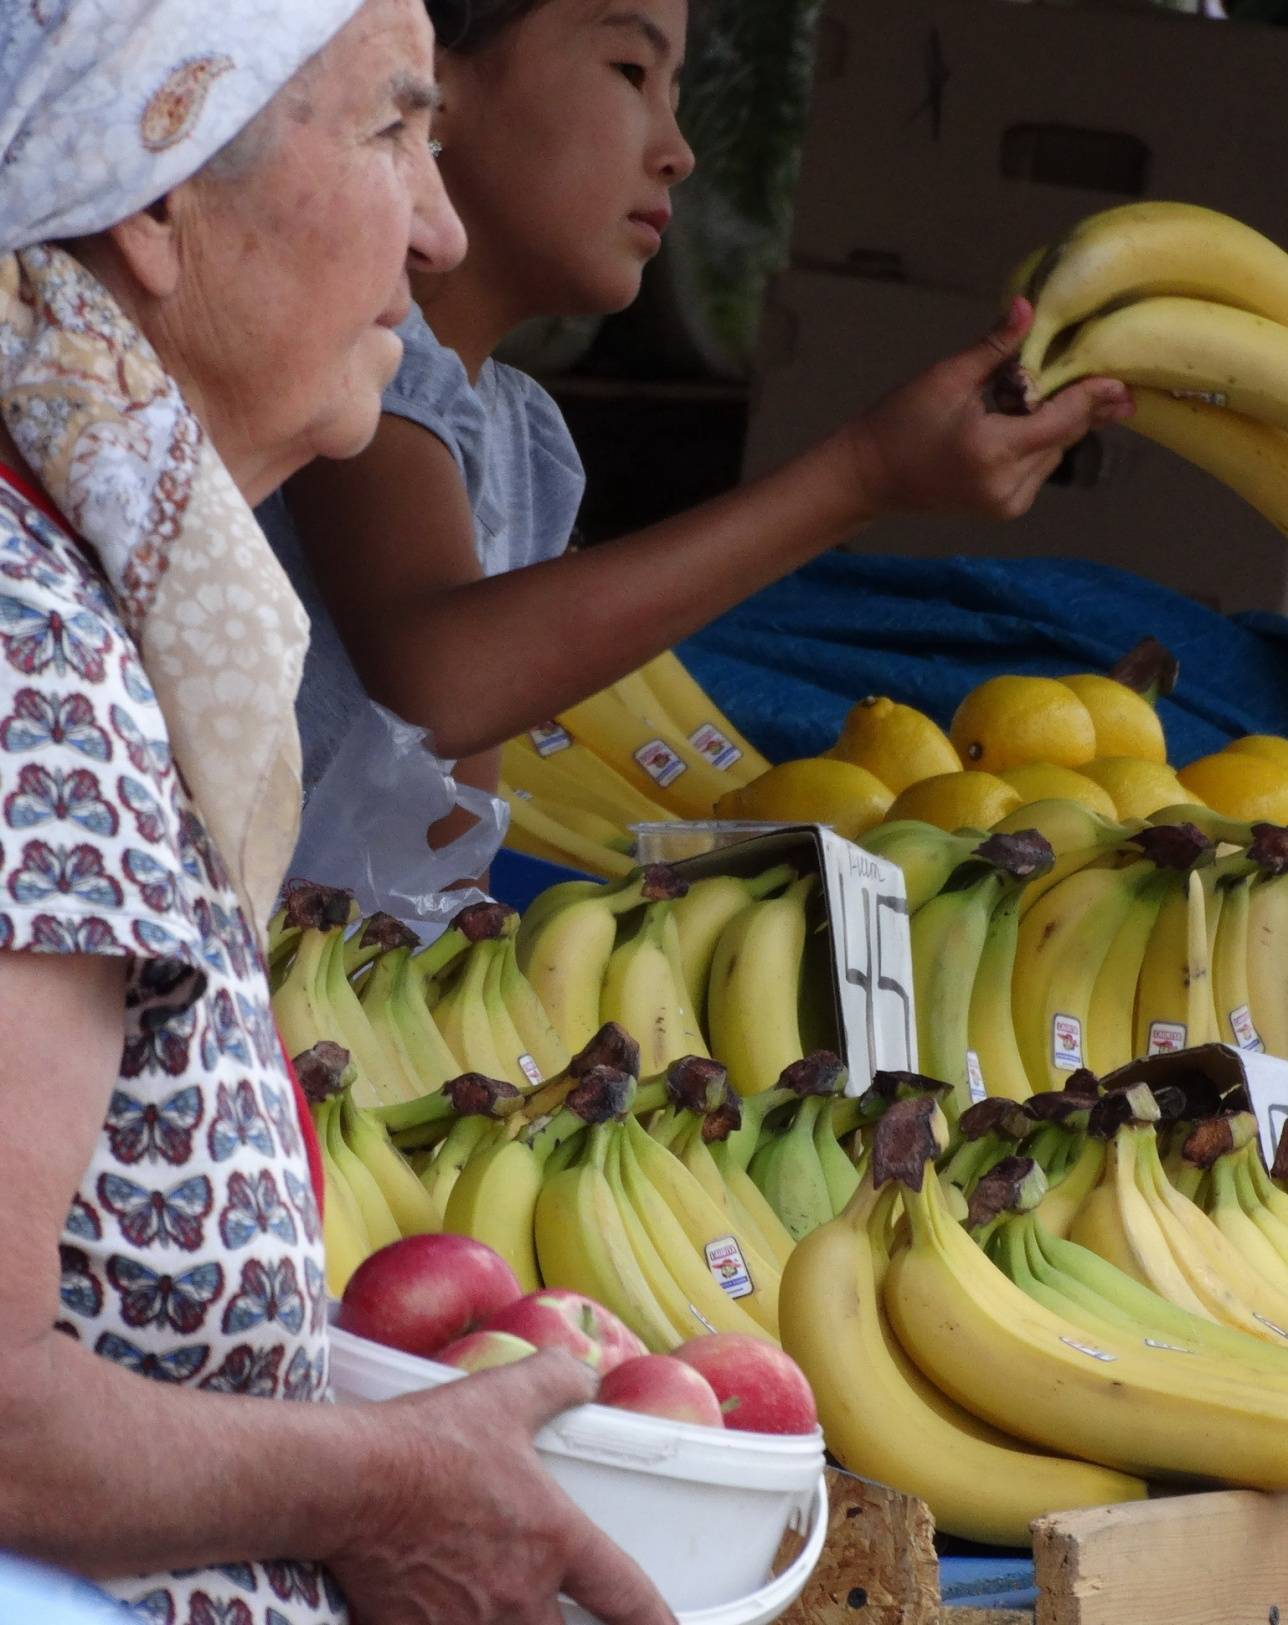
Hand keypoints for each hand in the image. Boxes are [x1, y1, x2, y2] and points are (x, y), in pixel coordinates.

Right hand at [330, 1350, 675, 1624]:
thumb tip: (587, 1375)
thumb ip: (555, 1382)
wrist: (350, 1483)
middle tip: (565, 1613)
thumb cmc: (429, 1441)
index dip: (655, 1621)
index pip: (626, 1596)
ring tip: (495, 1605)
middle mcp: (519, 1596)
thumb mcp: (503, 1396)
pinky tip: (441, 1610)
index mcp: (553, 1540)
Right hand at [846, 297, 1133, 520]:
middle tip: (1115, 383)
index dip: (1092, 396)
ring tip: (1067, 393)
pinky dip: (1040, 444)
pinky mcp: (1003, 508)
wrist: (869, 477)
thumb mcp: (946, 379)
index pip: (1061, 420)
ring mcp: (1006, 502)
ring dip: (1060, 424)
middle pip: (1064, 438)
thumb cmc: (899, 423)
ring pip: (1055, 454)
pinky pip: (1038, 469)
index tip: (1118, 376)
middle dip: (1083, 408)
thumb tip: (1026, 306)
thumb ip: (994, 348)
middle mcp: (1006, 485)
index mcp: (992, 451)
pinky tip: (1032, 422)